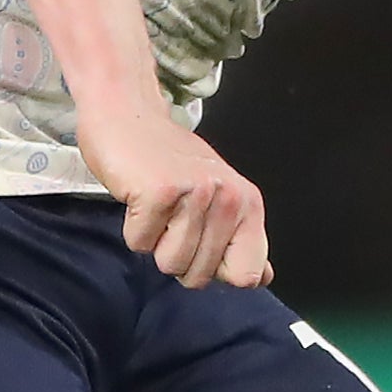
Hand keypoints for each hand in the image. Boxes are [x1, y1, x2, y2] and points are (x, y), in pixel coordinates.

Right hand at [85, 101, 270, 290]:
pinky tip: (139, 198)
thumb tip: (262, 278)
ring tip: (158, 206)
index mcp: (248, 202)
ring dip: (154, 241)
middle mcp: (228, 197)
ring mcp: (195, 193)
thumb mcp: (217, 197)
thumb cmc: (167, 160)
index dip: (216, 270)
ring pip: (169, 263)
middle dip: (177, 256)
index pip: (247, 275)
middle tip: (172, 216)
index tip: (202, 242)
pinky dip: (132, 227)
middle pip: (199, 276)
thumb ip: (241, 239)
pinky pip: (140, 243)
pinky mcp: (158, 192)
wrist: (128, 114)